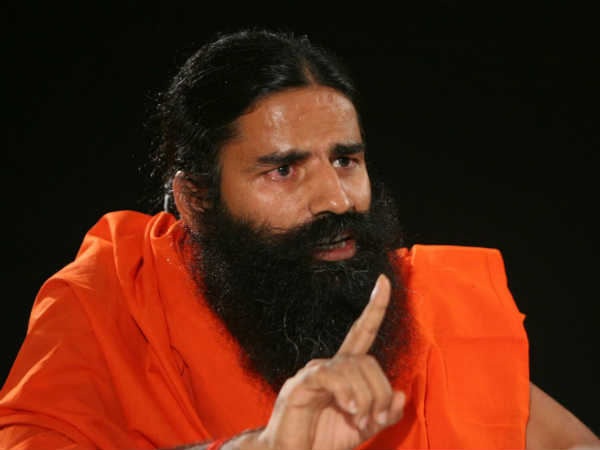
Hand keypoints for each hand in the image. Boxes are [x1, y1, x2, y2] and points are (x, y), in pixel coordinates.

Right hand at [238, 274, 404, 449]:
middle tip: (374, 419)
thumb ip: (384, 413)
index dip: (374, 308)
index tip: (384, 281)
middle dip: (379, 391)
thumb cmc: (325, 439)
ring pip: (354, 368)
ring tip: (360, 420)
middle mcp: (330, 365)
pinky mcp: (302, 383)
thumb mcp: (364, 428)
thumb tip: (400, 393)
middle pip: (368, 360)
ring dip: (366, 399)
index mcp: (345, 371)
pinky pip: (332, 376)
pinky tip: (350, 409)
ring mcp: (314, 372)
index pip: (362, 332)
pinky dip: (348, 393)